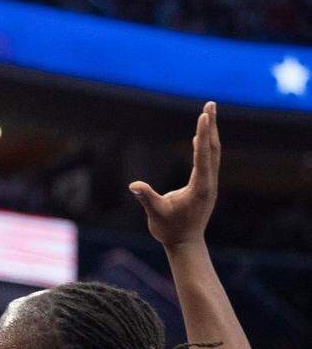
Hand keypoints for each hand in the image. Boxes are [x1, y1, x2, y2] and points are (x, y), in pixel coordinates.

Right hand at [130, 101, 219, 248]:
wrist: (185, 244)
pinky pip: (208, 160)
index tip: (204, 116)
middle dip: (211, 125)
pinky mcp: (206, 186)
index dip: (202, 134)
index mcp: (200, 187)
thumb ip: (147, 199)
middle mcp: (209, 183)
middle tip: (210, 104)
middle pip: (213, 148)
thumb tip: (134, 186)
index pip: (202, 155)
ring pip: (213, 152)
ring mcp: (210, 184)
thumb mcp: (156, 215)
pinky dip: (205, 145)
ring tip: (209, 113)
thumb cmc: (170, 230)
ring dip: (210, 132)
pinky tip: (200, 137)